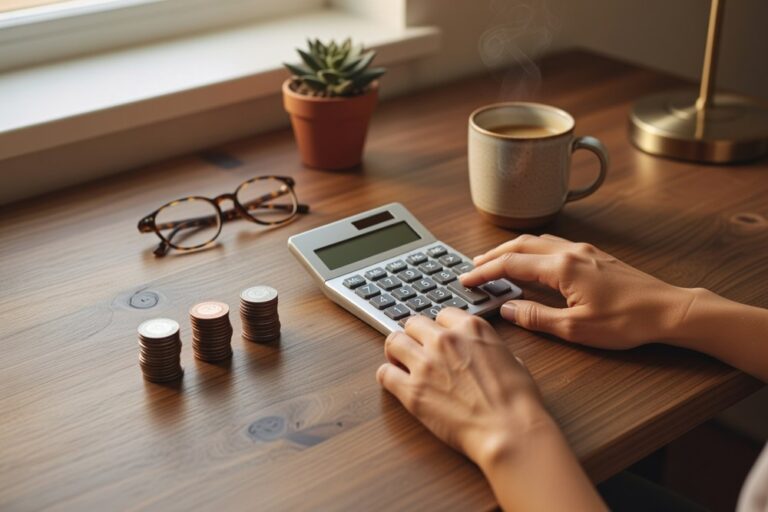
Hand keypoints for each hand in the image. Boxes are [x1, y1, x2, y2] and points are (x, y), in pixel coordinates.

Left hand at [377, 307, 552, 468]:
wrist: (509, 431)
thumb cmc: (518, 401)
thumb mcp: (512, 359)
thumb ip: (490, 349)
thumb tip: (484, 354)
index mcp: (471, 328)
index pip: (442, 314)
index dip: (439, 328)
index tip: (438, 337)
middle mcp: (445, 339)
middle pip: (413, 323)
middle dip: (415, 336)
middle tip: (416, 350)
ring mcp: (425, 363)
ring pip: (393, 342)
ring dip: (396, 351)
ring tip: (401, 363)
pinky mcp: (412, 391)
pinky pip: (384, 374)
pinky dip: (388, 376)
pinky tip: (395, 383)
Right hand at [460, 234, 694, 348]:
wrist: (669, 310)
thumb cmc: (627, 322)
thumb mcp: (576, 329)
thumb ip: (537, 318)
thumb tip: (507, 311)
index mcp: (562, 268)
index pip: (511, 265)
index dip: (485, 271)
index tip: (466, 279)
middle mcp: (570, 252)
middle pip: (520, 245)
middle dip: (493, 255)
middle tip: (472, 266)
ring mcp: (584, 251)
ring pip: (537, 242)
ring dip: (512, 250)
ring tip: (495, 261)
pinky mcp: (594, 256)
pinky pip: (553, 245)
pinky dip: (532, 250)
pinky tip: (531, 262)